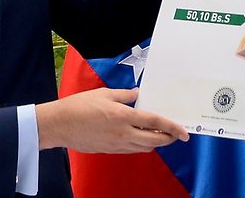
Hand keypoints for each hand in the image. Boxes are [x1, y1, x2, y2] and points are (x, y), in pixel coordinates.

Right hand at [35, 88, 188, 153]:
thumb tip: (137, 94)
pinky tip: (140, 137)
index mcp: (123, 116)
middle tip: (175, 134)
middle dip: (168, 138)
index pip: (154, 122)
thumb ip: (124, 95)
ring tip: (158, 134)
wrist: (60, 124)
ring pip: (145, 148)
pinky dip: (142, 145)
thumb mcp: (103, 94)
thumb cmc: (79, 106)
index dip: (172, 127)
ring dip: (156, 143)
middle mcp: (123, 133)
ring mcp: (117, 144)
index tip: (184, 131)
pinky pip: (133, 150)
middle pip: (155, 140)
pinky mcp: (111, 150)